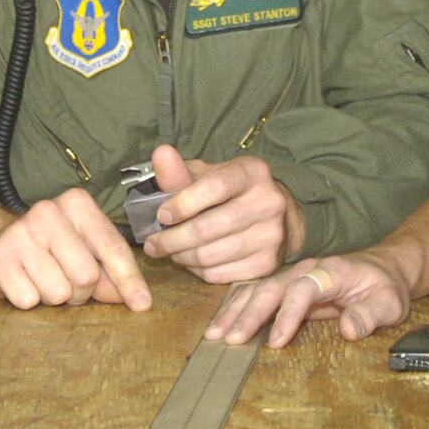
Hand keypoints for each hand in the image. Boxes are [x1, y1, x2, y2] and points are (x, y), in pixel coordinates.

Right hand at [0, 188, 149, 310]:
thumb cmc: (50, 249)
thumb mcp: (84, 251)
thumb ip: (110, 274)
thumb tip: (137, 301)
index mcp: (78, 204)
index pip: (112, 248)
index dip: (129, 281)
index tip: (142, 305)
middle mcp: (49, 211)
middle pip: (86, 276)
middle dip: (81, 292)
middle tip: (67, 283)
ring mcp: (21, 232)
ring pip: (58, 292)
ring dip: (53, 298)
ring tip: (42, 279)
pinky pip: (28, 300)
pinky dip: (28, 300)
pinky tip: (22, 281)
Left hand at [140, 146, 302, 283]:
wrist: (276, 218)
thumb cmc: (231, 193)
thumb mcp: (208, 176)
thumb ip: (180, 171)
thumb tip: (160, 154)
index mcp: (252, 173)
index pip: (214, 187)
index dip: (182, 204)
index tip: (161, 216)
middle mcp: (268, 202)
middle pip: (209, 227)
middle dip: (172, 239)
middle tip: (152, 244)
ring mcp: (271, 235)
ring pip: (210, 255)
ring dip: (181, 256)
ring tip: (170, 250)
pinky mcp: (267, 264)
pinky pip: (219, 275)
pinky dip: (197, 270)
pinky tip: (191, 261)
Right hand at [203, 252, 413, 348]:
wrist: (382, 270)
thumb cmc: (385, 288)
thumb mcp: (389, 303)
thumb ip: (371, 315)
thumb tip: (349, 330)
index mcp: (331, 271)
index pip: (303, 288)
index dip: (288, 314)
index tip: (276, 341)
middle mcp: (306, 269)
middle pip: (271, 287)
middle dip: (249, 313)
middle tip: (230, 339)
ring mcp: (293, 276)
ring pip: (257, 288)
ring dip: (235, 310)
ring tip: (215, 334)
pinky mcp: (285, 286)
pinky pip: (255, 293)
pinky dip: (235, 307)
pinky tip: (221, 324)